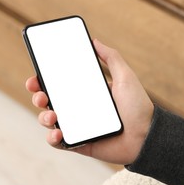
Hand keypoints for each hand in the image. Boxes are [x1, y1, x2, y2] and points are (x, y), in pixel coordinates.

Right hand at [26, 39, 153, 164]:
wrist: (147, 135)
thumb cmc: (138, 106)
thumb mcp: (125, 77)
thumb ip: (111, 57)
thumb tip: (95, 41)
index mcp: (87, 92)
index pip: (60, 84)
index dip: (44, 80)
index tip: (36, 75)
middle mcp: (80, 108)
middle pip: (50, 101)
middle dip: (38, 96)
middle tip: (40, 94)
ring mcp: (79, 126)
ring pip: (50, 121)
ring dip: (43, 117)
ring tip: (53, 115)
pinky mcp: (80, 143)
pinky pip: (59, 142)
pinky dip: (52, 138)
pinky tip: (58, 133)